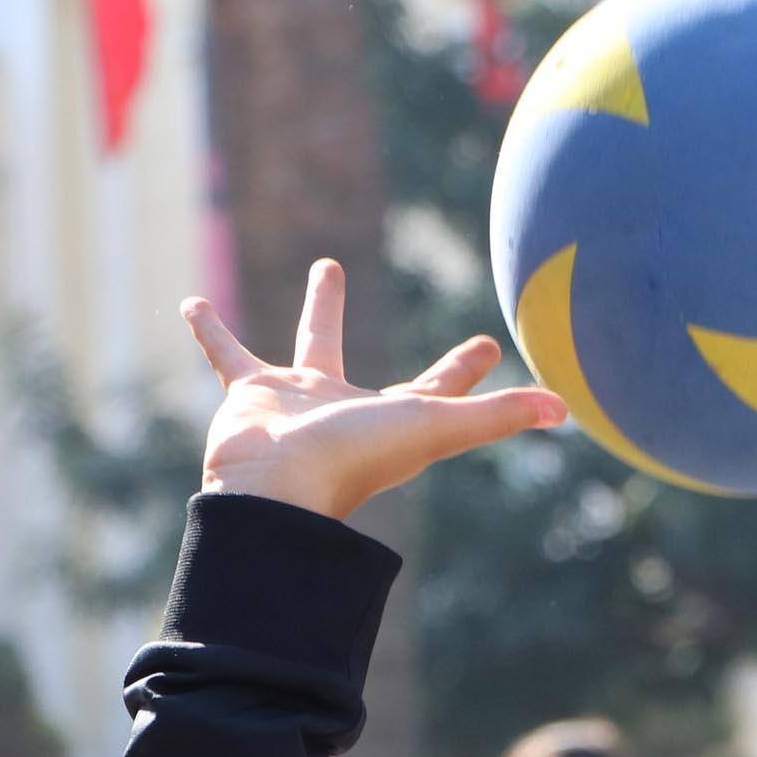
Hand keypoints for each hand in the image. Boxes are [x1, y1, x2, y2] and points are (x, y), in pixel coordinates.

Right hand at [187, 260, 564, 520]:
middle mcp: (346, 409)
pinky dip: (210, 331)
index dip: (465, 367)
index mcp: (392, 419)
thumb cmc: (354, 460)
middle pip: (375, 361)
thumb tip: (565, 410)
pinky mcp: (250, 395)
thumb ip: (497, 417)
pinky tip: (191, 302)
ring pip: (309, 346)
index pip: (438, 388)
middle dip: (380, 328)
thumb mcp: (435, 427)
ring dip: (321, 309)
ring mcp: (297, 401)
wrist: (274, 489)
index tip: (488, 342)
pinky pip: (228, 355)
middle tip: (401, 295)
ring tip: (327, 267)